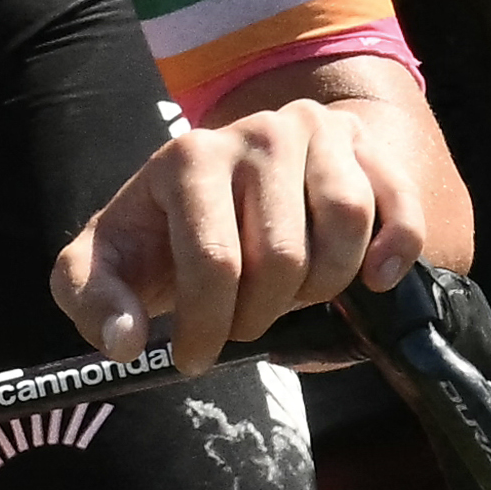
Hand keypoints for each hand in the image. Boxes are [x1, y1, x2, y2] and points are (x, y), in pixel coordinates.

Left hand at [51, 86, 442, 369]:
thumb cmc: (159, 235)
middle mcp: (258, 132)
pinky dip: (396, 247)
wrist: (216, 182)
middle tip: (244, 322)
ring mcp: (318, 132)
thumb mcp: (100, 266)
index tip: (194, 358)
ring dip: (323, 285)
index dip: (208, 326)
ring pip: (345, 223)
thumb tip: (126, 340)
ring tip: (292, 297)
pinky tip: (373, 281)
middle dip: (262, 313)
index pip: (214, 262)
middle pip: (282, 255)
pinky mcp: (364, 146)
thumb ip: (92, 302)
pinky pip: (398, 201)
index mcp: (189, 158)